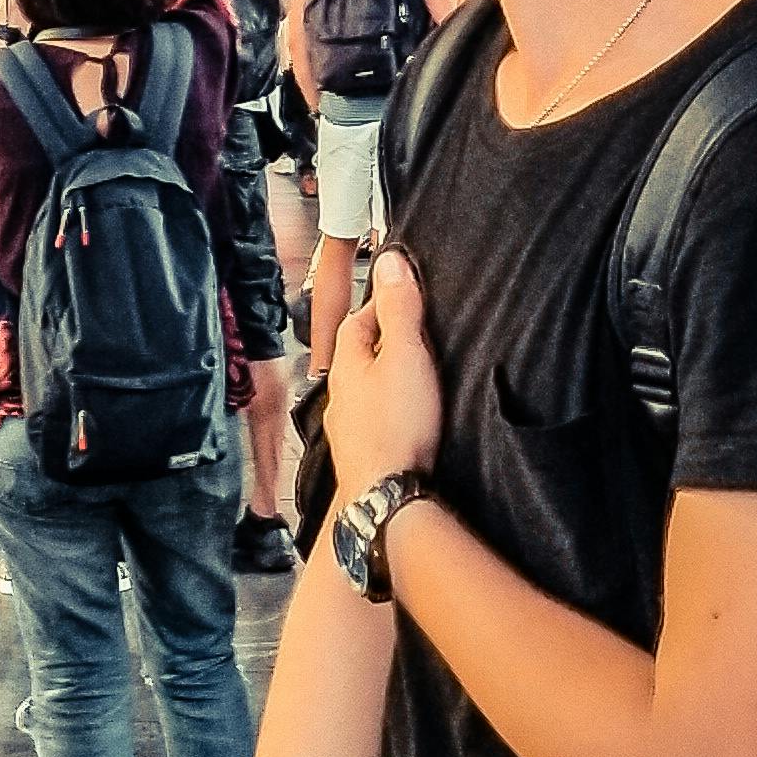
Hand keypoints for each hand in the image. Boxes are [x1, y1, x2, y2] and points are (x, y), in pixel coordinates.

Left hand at [328, 243, 441, 501]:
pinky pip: (375, 419)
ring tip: (415, 372)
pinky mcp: (363, 452)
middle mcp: (340, 395)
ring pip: (365, 389)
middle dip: (384, 339)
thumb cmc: (395, 427)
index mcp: (346, 365)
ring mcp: (349, 427)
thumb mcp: (405, 355)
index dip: (382, 303)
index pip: (359, 319)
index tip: (406, 292)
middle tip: (416, 330)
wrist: (384, 494)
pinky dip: (389, 409)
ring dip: (385, 376)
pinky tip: (407, 417)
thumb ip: (399, 310)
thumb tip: (390, 262)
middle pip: (360, 354)